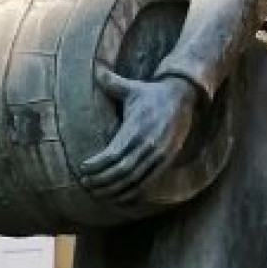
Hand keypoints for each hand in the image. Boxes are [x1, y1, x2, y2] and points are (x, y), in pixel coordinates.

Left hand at [81, 65, 200, 201]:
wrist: (183, 97)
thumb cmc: (151, 93)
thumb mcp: (131, 87)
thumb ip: (111, 82)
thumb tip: (96, 69)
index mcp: (136, 128)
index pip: (113, 154)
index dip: (96, 166)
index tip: (82, 169)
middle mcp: (148, 143)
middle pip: (121, 171)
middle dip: (101, 181)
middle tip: (85, 184)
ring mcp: (158, 154)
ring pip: (133, 180)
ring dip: (113, 190)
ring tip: (97, 192)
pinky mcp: (165, 161)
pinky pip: (147, 182)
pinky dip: (132, 193)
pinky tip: (118, 198)